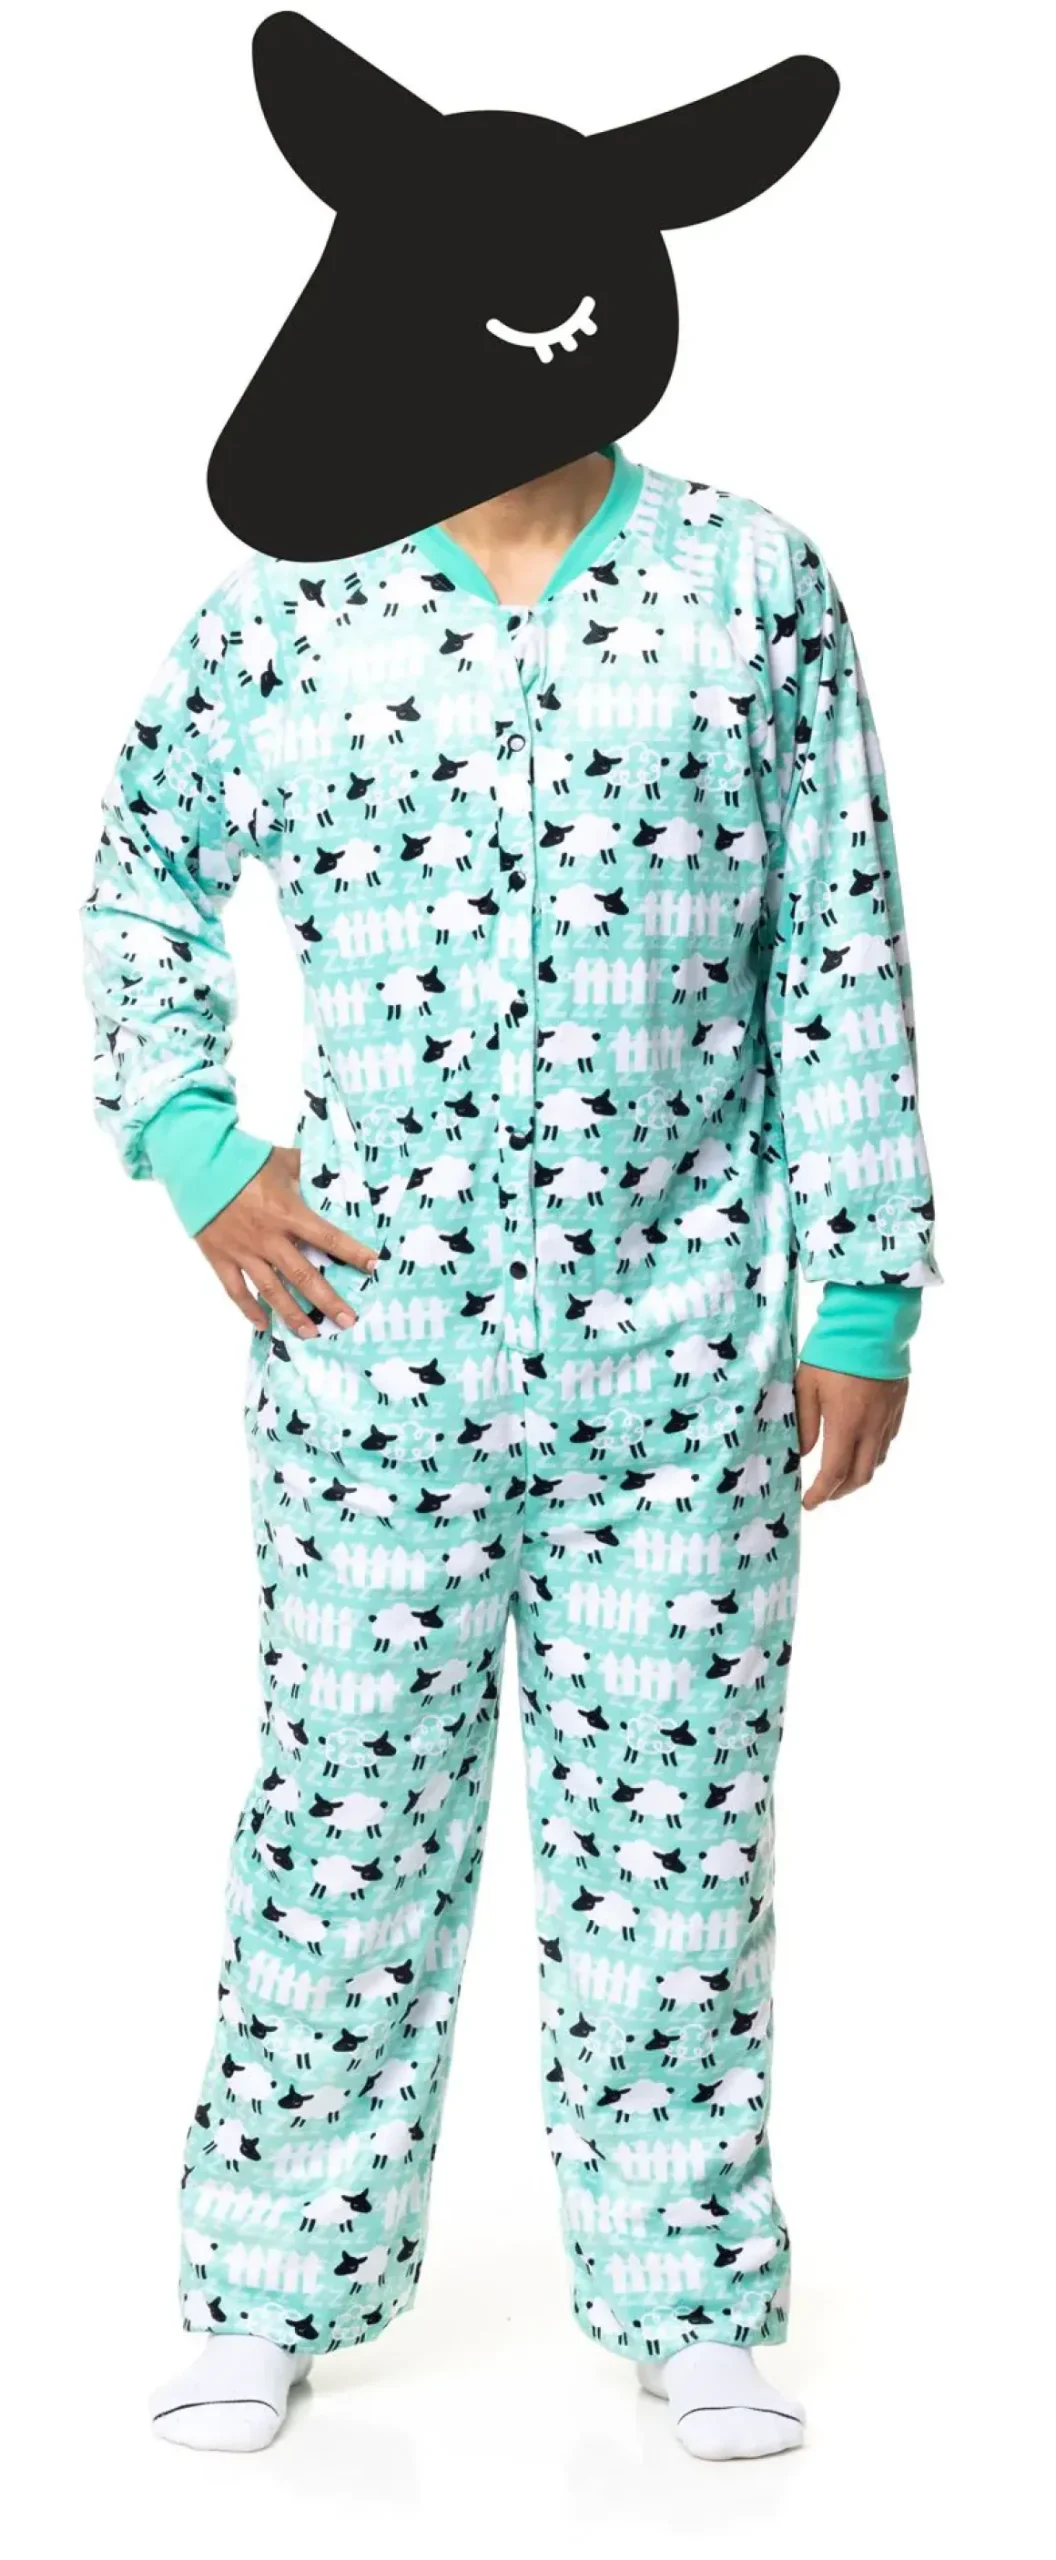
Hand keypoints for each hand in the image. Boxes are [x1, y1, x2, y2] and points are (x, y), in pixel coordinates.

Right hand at [195, 1144, 377, 1336]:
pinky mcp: (220, 1257)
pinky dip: (249, 1310)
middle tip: (348, 1321)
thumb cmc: (242, 1159)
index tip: (373, 1266)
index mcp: (287, 1213)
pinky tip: (263, 1325)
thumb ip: (306, 1170)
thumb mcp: (281, 1160)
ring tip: (312, 1334)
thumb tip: (331, 1170)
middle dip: (327, 1300)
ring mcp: (243, 1251)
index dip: (351, 1252)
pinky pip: (236, 1290)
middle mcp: (268, 1237)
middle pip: (303, 1275)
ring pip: (272, 1290)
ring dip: (293, 1314)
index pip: (326, 1237)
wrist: (197, 1164)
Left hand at [795, 1364, 907, 1509]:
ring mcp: (889, 1417)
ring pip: (878, 1461)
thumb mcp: (806, 1385)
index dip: (821, 1494)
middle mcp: (872, 1428)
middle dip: (841, 1492)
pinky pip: (888, 1441)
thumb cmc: (832, 1351)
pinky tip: (861, 1448)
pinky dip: (873, 1454)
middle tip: (824, 1494)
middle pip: (861, 1476)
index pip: (834, 1474)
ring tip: (841, 1474)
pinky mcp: (899, 1405)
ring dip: (858, 1475)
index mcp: (846, 1425)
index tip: (808, 1502)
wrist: (872, 1322)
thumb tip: (802, 1453)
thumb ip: (803, 1423)